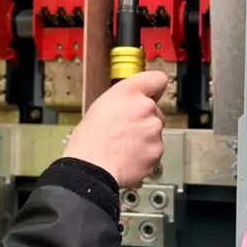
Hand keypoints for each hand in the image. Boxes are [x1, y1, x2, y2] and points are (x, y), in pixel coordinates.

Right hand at [62, 70, 166, 187]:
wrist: (92, 167)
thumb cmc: (89, 140)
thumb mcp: (99, 107)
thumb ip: (121, 102)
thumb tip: (128, 106)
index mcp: (128, 92)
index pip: (157, 79)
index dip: (154, 88)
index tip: (152, 93)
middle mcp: (146, 107)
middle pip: (155, 110)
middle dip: (144, 119)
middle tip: (125, 130)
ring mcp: (154, 129)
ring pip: (155, 131)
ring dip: (145, 138)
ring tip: (123, 146)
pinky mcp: (158, 150)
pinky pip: (155, 150)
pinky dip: (145, 154)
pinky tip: (128, 157)